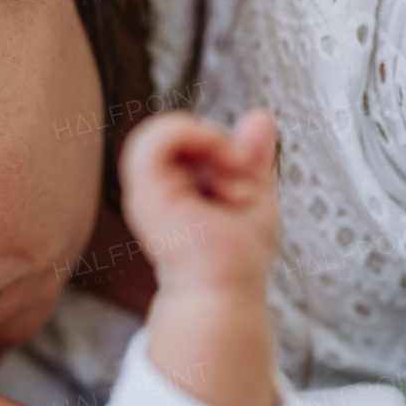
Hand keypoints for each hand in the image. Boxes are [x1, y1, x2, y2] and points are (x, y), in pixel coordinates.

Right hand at [119, 109, 279, 293]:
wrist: (228, 290)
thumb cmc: (236, 258)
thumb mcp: (253, 192)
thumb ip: (253, 156)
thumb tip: (260, 115)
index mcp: (170, 189)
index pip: (184, 139)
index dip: (218, 143)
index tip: (246, 176)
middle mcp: (153, 189)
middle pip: (179, 132)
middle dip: (221, 145)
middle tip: (244, 182)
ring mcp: (145, 191)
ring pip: (166, 130)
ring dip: (212, 142)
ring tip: (236, 174)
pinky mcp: (146, 193)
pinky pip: (156, 137)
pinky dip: (197, 135)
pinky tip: (228, 163)